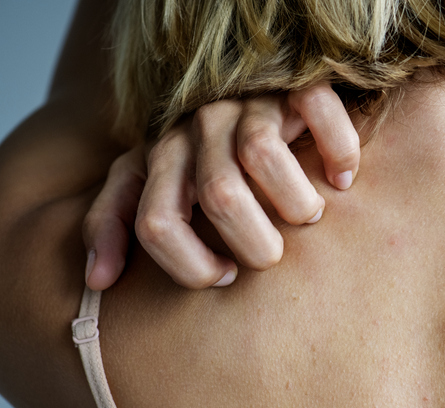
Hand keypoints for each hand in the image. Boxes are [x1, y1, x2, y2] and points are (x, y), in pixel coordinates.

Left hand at [83, 83, 359, 289]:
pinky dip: (337, 152)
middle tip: (272, 255)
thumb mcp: (145, 186)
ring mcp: (247, 105)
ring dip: (297, 203)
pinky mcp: (293, 89)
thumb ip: (114, 222)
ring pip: (262, 155)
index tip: (226, 276)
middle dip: (255, 244)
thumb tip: (98, 279)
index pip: (157, 223)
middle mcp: (198, 128)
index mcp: (160, 159)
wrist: (243, 95)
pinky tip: (343, 178)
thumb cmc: (197, 161)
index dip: (193, 266)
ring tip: (309, 216)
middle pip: (220, 195)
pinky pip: (317, 111)